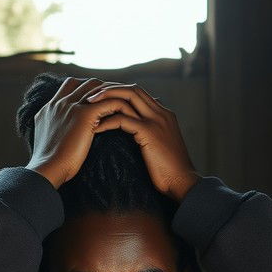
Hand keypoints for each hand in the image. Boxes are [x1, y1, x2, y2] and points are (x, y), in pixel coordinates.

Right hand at [26, 77, 137, 188]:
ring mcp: (71, 106)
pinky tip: (129, 115)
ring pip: (98, 88)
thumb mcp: (48, 140)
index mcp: (50, 107)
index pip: (71, 85)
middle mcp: (60, 102)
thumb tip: (64, 132)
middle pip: (87, 83)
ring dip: (113, 95)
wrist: (48, 168)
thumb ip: (56, 129)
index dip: (88, 90)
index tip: (102, 100)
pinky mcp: (83, 115)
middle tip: (121, 101)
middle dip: (105, 89)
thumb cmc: (49, 163)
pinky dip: (119, 106)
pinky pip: (108, 103)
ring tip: (127, 106)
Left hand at [84, 84, 199, 200]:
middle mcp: (161, 113)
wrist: (183, 182)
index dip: (119, 92)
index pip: (139, 93)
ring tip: (88, 107)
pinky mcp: (149, 132)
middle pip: (132, 89)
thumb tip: (134, 132)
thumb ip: (151, 133)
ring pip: (127, 97)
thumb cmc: (171, 170)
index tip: (102, 99)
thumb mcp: (162, 145)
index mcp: (164, 114)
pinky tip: (96, 128)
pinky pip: (122, 119)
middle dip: (109, 89)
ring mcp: (156, 121)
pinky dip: (107, 121)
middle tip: (91, 97)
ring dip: (105, 99)